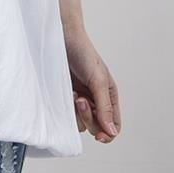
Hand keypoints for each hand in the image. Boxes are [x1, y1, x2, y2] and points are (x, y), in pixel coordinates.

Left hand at [63, 27, 120, 143]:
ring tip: (73, 94)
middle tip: (80, 100)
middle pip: (96, 127)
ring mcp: (79, 100)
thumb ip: (105, 106)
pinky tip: (66, 94)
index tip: (99, 135)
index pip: (113, 125)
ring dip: (76, 112)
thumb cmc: (83, 52)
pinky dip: (66, 110)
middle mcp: (95, 100)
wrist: (61, 37)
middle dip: (88, 117)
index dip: (107, 134)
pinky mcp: (64, 98)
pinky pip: (67, 115)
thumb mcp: (98, 79)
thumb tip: (111, 131)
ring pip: (80, 124)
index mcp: (108, 96)